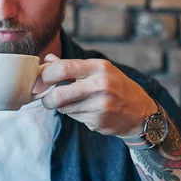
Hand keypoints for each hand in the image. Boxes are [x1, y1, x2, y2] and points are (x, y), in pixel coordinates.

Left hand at [39, 54, 157, 137]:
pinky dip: (74, 115)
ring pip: (65, 108)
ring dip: (62, 107)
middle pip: (59, 93)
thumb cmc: (116, 87)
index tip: (39, 80)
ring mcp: (100, 104)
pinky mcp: (99, 120)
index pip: (63, 68)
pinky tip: (87, 111)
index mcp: (99, 67)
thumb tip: (47, 60)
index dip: (45, 75)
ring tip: (75, 103)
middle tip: (46, 100)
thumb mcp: (99, 70)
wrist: (141, 113)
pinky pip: (74, 117)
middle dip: (47, 99)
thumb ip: (72, 66)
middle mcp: (100, 84)